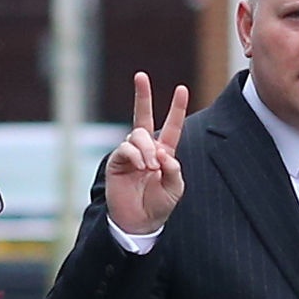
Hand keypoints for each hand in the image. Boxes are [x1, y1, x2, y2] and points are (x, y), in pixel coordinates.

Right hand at [104, 71, 188, 234]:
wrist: (139, 223)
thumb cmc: (159, 206)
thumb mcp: (175, 188)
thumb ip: (173, 169)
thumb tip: (161, 152)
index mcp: (164, 152)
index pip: (171, 126)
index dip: (176, 108)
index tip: (182, 89)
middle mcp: (146, 149)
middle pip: (143, 116)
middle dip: (142, 95)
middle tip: (140, 75)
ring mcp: (130, 154)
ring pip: (138, 135)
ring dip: (147, 148)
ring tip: (150, 167)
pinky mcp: (117, 162)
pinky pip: (125, 148)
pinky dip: (135, 155)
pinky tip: (141, 166)